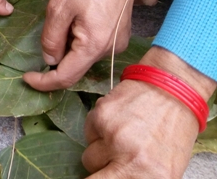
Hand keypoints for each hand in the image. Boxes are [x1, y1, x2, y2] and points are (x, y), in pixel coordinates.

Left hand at [24, 0, 148, 90]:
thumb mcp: (58, 8)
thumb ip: (52, 39)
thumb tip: (50, 61)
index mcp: (94, 46)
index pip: (66, 77)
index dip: (44, 83)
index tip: (26, 78)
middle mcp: (110, 50)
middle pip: (76, 67)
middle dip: (55, 62)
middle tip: (41, 42)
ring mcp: (118, 42)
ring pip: (84, 57)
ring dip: (67, 48)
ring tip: (61, 21)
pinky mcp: (120, 33)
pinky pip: (94, 46)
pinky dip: (79, 41)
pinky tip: (73, 21)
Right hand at [83, 47, 215, 177]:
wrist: (172, 90)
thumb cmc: (172, 131)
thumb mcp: (164, 168)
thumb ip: (139, 177)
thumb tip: (117, 177)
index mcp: (150, 176)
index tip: (102, 176)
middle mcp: (130, 159)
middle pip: (93, 174)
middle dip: (96, 171)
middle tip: (104, 164)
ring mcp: (113, 137)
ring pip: (89, 155)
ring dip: (100, 150)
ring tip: (119, 137)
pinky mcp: (101, 117)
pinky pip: (88, 133)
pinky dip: (97, 130)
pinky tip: (115, 122)